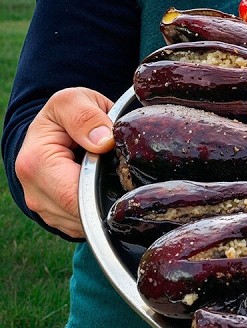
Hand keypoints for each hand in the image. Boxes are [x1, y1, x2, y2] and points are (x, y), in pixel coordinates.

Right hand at [14, 87, 115, 237]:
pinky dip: (101, 214)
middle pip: (81, 216)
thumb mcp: (73, 101)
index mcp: (35, 163)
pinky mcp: (57, 218)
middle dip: (109, 203)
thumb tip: (104, 142)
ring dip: (105, 210)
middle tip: (131, 185)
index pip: (73, 196)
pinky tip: (109, 194)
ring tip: (117, 184)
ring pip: (84, 225)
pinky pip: (84, 227)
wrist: (55, 129)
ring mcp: (45, 209)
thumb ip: (85, 116)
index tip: (127, 182)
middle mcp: (35, 193)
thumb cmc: (65, 114)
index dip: (103, 194)